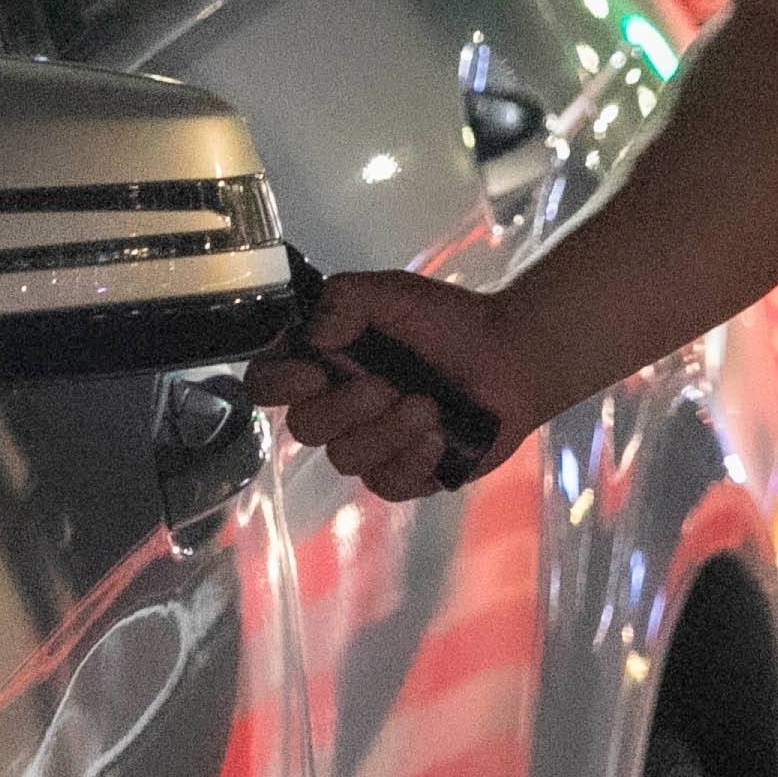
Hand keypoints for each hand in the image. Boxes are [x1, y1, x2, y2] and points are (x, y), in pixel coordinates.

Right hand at [248, 266, 541, 502]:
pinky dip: (412, 459)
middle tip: (387, 384)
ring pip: (346, 459)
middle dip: (346, 408)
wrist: (509, 356)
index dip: (278, 384)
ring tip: (428, 405)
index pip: (267, 382)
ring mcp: (369, 445)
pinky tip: (438, 435)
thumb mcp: (393, 292)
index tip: (314, 372)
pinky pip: (385, 483)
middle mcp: (337, 408)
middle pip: (305, 429)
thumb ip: (344, 299)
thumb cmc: (448, 322)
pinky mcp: (404, 475)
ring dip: (388, 431)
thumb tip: (312, 336)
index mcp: (323, 363)